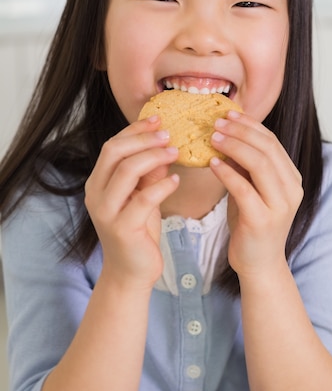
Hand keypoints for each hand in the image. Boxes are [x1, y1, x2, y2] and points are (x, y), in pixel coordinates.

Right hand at [84, 117, 178, 288]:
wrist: (132, 272)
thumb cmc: (138, 231)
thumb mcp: (143, 195)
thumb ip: (149, 172)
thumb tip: (165, 144)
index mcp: (98, 182)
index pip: (112, 146)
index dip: (135, 130)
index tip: (157, 119)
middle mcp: (96, 194)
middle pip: (114, 152)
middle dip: (143, 139)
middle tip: (168, 134)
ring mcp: (106, 212)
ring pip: (126, 171)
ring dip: (153, 156)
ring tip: (175, 152)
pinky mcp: (122, 228)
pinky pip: (144, 199)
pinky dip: (162, 185)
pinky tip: (176, 180)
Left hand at [209, 112, 302, 278]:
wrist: (259, 264)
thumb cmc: (252, 224)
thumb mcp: (251, 189)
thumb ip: (245, 166)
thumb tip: (225, 135)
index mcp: (292, 179)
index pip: (273, 142)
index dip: (250, 125)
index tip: (229, 114)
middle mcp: (291, 189)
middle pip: (267, 148)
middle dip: (240, 131)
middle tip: (216, 122)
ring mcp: (279, 205)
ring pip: (258, 163)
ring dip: (233, 146)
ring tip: (212, 137)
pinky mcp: (262, 220)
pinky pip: (243, 188)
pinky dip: (226, 172)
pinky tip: (211, 163)